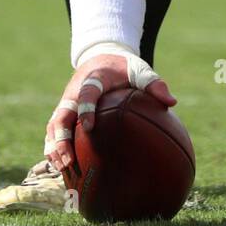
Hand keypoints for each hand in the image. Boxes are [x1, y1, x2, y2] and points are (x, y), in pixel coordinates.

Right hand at [45, 45, 175, 173]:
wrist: (101, 57)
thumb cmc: (123, 67)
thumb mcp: (139, 69)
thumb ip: (153, 83)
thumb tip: (172, 102)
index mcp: (93, 80)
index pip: (86, 94)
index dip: (85, 109)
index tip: (88, 127)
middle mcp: (74, 93)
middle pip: (61, 116)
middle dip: (61, 138)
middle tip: (67, 160)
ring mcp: (67, 104)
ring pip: (54, 126)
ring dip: (54, 147)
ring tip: (62, 168)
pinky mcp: (64, 113)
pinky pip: (55, 132)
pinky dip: (55, 148)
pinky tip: (62, 169)